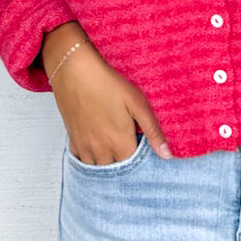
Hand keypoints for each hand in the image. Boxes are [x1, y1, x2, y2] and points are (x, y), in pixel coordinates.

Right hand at [43, 23, 171, 163]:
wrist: (75, 71)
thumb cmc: (109, 84)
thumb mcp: (138, 103)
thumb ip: (153, 131)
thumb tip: (167, 155)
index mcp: (120, 143)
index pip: (133, 165)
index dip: (140, 158)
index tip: (142, 145)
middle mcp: (101, 150)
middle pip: (115, 169)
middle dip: (123, 163)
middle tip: (127, 144)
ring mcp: (84, 146)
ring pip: (97, 168)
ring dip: (106, 163)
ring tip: (113, 147)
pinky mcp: (72, 138)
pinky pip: (80, 159)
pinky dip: (89, 158)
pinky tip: (95, 146)